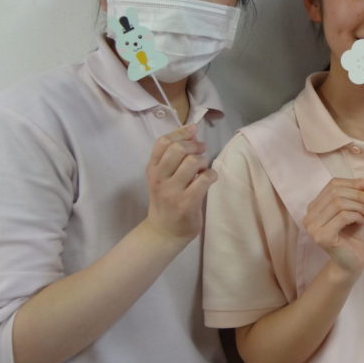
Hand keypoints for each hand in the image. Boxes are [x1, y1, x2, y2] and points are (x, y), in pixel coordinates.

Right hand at [144, 124, 217, 242]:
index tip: (193, 130)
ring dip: (203, 161)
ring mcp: (172, 191)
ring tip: (202, 169)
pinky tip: (209, 179)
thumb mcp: (164, 176)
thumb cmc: (167, 200)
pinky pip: (204, 179)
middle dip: (195, 145)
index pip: (162, 142)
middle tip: (201, 150)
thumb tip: (192, 130)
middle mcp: (159, 179)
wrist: (164, 232)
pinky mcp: (187, 202)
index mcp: (152, 169)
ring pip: (192, 162)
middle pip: (178, 149)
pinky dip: (211, 175)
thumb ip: (175, 155)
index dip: (180, 132)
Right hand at [303, 177, 363, 279]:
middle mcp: (309, 216)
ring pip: (339, 204)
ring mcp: (312, 228)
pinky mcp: (322, 237)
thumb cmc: (354, 236)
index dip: (352, 182)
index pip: (332, 185)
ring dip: (360, 206)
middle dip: (359, 194)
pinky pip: (343, 217)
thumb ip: (360, 194)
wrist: (352, 262)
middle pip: (335, 193)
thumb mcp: (358, 210)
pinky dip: (358, 216)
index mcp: (314, 207)